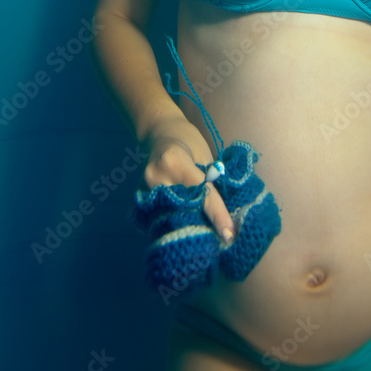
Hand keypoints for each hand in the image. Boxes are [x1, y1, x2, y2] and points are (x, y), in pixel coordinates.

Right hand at [141, 114, 235, 243]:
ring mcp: (145, 188)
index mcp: (175, 161)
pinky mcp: (142, 196)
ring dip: (190, 226)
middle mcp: (156, 176)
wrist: (159, 131)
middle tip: (222, 239)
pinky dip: (177, 220)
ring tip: (208, 236)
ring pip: (172, 215)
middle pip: (184, 209)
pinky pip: (162, 214)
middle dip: (204, 225)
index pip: (200, 192)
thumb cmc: (188, 139)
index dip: (217, 215)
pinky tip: (189, 227)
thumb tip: (228, 210)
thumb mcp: (205, 154)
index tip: (229, 235)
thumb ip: (211, 180)